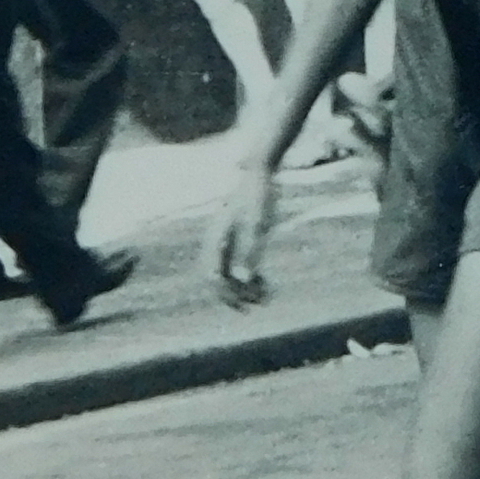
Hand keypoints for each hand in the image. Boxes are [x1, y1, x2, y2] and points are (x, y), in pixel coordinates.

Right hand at [209, 162, 277, 307]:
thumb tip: (245, 279)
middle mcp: (216, 242)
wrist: (260, 171)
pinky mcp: (236, 237)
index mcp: (217, 240)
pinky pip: (236, 263)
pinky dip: (248, 274)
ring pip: (227, 272)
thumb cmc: (259, 196)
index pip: (213, 278)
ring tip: (265, 296)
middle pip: (218, 279)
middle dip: (236, 294)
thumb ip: (251, 252)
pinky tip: (265, 280)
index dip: (227, 295)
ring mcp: (225, 240)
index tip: (246, 307)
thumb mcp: (259, 225)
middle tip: (258, 305)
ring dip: (243, 287)